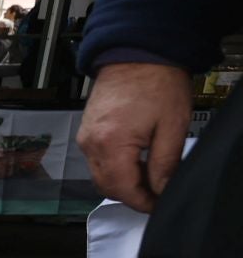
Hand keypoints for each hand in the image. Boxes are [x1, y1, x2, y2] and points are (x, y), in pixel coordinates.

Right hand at [76, 61, 193, 212]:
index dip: (143, 203)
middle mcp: (91, 144)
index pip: (123, 189)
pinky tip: (136, 159)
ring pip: (101, 176)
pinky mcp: (87, 132)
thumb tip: (161, 191)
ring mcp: (85, 138)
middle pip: (107, 187)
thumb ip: (165, 164)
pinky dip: (115, 168)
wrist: (136, 53)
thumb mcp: (172, 126)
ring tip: (150, 174)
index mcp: (110, 144)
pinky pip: (97, 161)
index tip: (160, 205)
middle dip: (132, 195)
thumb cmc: (156, 83)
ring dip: (123, 182)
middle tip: (157, 193)